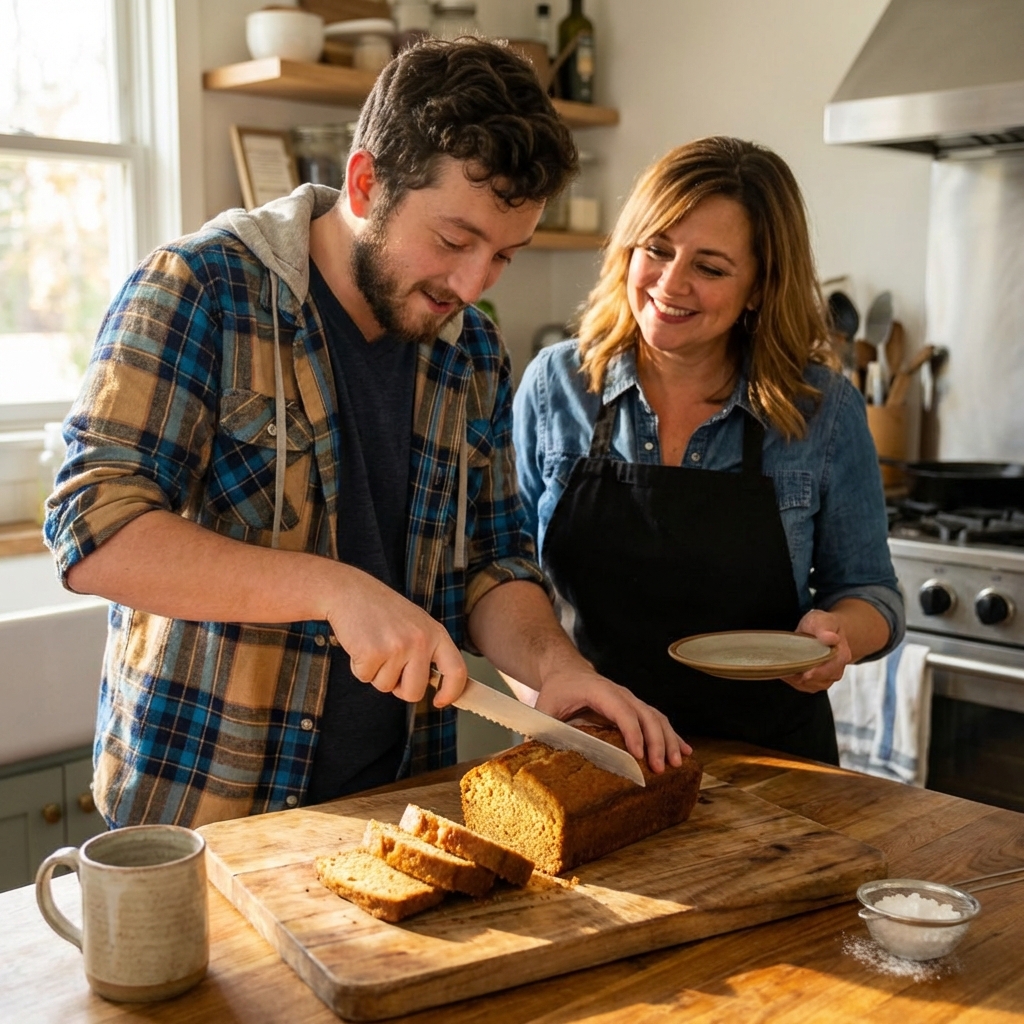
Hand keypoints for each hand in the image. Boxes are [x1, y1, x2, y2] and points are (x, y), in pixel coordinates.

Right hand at [324, 566, 465, 705]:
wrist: (351, 591)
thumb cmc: (383, 611)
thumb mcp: (417, 625)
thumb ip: (428, 652)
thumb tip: (438, 686)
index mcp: (436, 634)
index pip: (457, 671)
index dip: (451, 692)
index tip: (440, 701)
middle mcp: (421, 640)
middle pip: (415, 691)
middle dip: (399, 688)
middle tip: (389, 665)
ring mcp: (398, 646)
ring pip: (386, 687)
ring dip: (375, 673)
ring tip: (374, 645)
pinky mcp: (372, 652)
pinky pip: (365, 678)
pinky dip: (358, 667)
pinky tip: (361, 644)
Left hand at [532, 669, 691, 772]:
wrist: (567, 671)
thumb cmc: (556, 691)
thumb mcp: (544, 708)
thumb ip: (541, 729)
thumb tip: (536, 755)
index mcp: (599, 691)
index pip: (621, 710)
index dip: (632, 732)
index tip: (639, 754)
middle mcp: (620, 693)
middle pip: (646, 715)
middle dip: (656, 741)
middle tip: (660, 767)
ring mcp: (631, 700)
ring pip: (657, 717)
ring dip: (669, 740)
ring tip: (676, 763)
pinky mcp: (636, 708)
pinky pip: (658, 720)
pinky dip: (672, 736)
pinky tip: (684, 752)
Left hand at [780, 609, 851, 692]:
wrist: (823, 630)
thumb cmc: (822, 625)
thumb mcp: (821, 620)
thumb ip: (824, 628)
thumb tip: (831, 637)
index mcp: (841, 654)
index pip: (832, 668)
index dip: (818, 672)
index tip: (806, 673)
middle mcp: (837, 669)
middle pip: (821, 680)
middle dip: (804, 676)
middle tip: (787, 668)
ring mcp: (827, 677)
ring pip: (812, 685)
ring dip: (797, 679)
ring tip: (785, 668)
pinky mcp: (816, 681)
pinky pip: (805, 686)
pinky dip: (794, 680)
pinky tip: (786, 671)